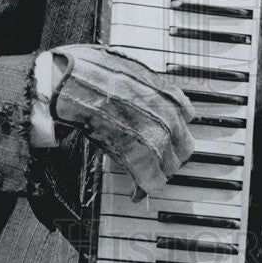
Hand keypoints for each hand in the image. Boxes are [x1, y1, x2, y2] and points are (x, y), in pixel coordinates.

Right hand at [45, 43, 194, 202]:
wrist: (75, 83)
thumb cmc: (94, 71)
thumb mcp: (130, 69)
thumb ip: (144, 83)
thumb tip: (139, 86)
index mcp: (168, 96)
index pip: (187, 117)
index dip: (175, 128)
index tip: (166, 134)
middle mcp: (168, 117)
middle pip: (183, 146)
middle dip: (170, 154)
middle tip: (157, 161)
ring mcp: (155, 137)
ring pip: (169, 166)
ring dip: (157, 172)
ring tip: (145, 177)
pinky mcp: (137, 156)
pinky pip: (149, 180)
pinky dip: (141, 189)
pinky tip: (135, 193)